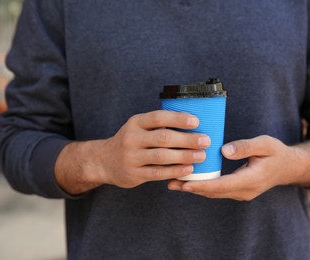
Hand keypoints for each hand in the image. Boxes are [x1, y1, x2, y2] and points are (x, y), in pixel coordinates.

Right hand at [55, 110, 210, 193]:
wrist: (104, 161)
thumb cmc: (132, 141)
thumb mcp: (138, 128)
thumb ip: (158, 126)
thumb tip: (193, 124)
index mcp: (135, 122)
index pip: (158, 117)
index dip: (178, 119)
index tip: (196, 121)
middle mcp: (131, 138)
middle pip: (163, 138)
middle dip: (187, 139)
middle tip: (205, 141)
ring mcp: (131, 157)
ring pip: (162, 156)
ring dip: (184, 156)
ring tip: (202, 155)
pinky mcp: (134, 174)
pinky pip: (158, 172)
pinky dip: (175, 171)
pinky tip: (189, 169)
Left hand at [168, 135, 309, 200]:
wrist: (288, 167)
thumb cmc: (276, 152)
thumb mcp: (265, 144)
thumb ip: (245, 147)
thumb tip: (224, 150)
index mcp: (251, 180)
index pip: (222, 185)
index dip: (202, 185)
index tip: (184, 183)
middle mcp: (244, 190)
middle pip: (213, 192)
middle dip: (191, 188)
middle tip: (170, 182)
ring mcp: (241, 193)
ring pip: (214, 193)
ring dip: (194, 189)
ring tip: (173, 182)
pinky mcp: (237, 190)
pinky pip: (217, 190)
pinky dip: (202, 186)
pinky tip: (189, 180)